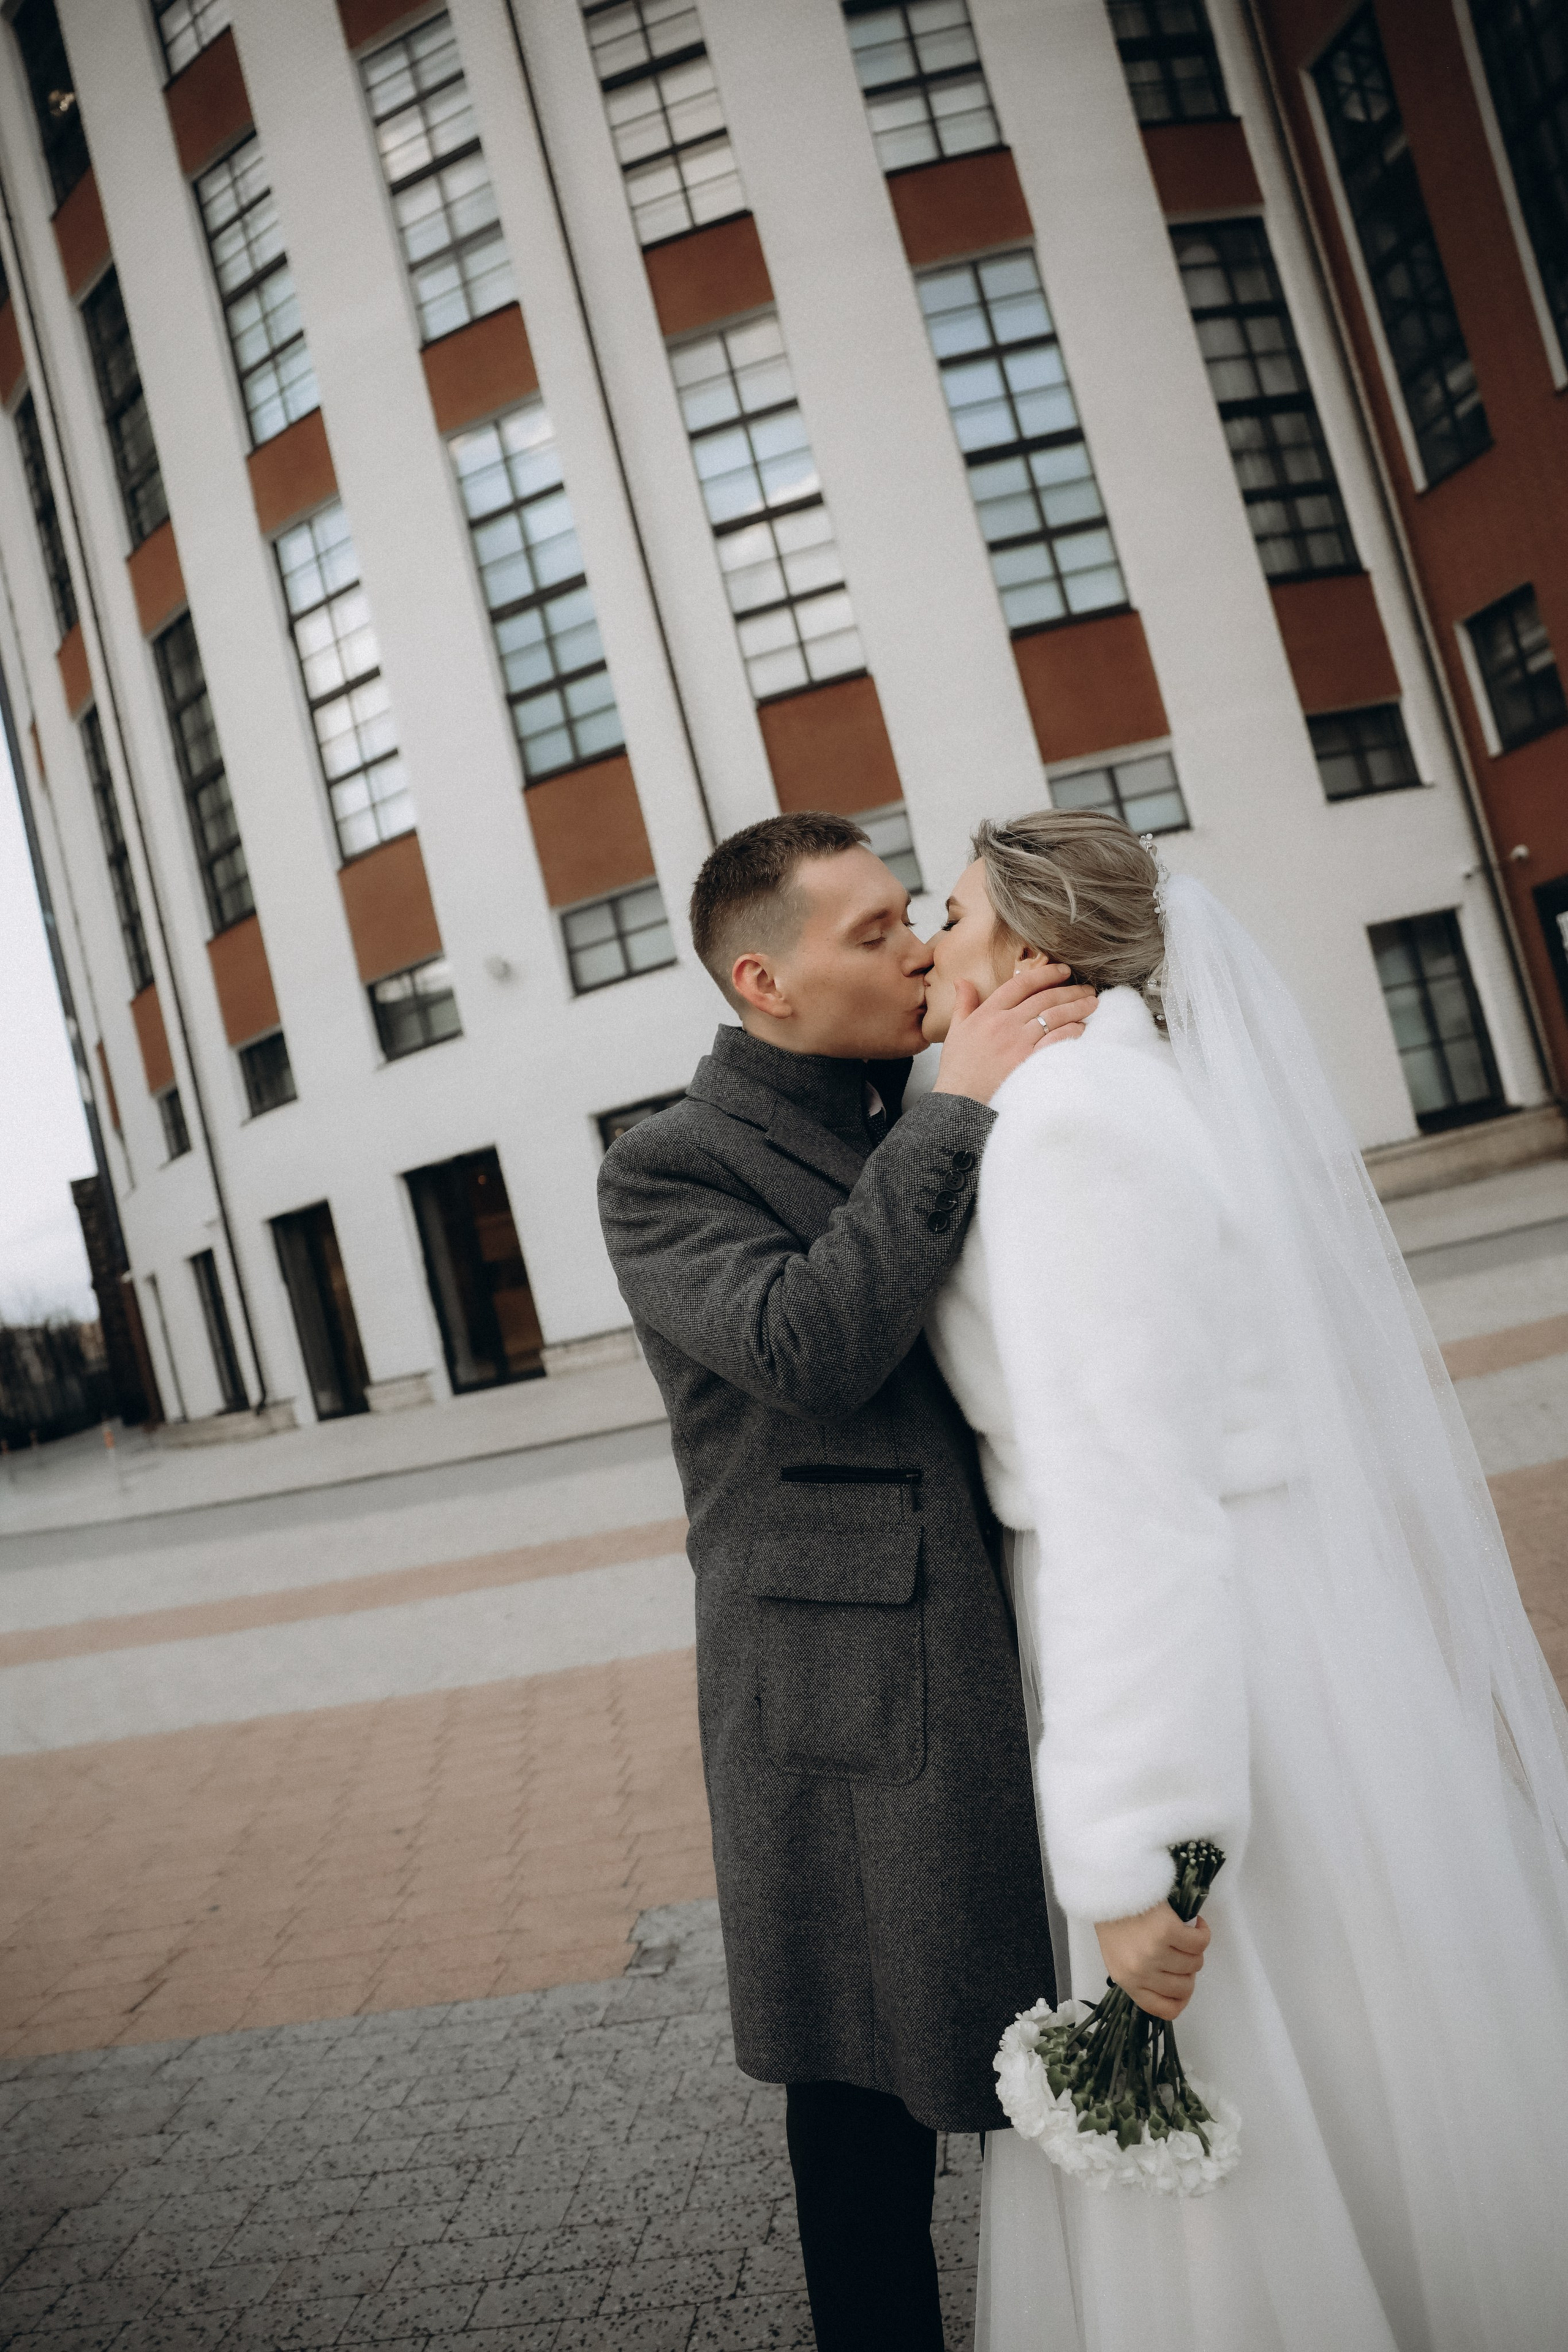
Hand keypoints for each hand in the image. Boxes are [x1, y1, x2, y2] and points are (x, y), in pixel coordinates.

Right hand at [931, 966, 1095, 1102]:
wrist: (960, 1101)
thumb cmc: (958, 1067)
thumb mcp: (955, 1031)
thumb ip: (963, 1003)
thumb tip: (962, 980)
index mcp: (988, 1013)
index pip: (1021, 984)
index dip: (1045, 974)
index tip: (1063, 971)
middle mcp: (1005, 1023)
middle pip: (1044, 998)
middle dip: (1069, 990)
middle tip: (1087, 988)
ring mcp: (1019, 1042)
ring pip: (1054, 1016)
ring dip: (1077, 1007)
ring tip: (1092, 1003)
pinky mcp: (1029, 1061)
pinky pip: (1056, 1040)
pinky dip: (1072, 1031)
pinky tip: (1082, 1028)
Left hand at [1095, 1902, 1209, 2020]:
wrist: (1109, 1888)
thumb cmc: (1115, 1921)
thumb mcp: (1120, 1959)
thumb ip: (1143, 1978)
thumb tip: (1175, 1985)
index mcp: (1128, 1982)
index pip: (1166, 2009)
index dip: (1181, 1999)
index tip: (1184, 1983)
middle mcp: (1141, 1972)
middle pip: (1185, 1987)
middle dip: (1189, 1970)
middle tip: (1182, 1951)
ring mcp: (1154, 1952)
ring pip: (1195, 1963)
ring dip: (1194, 1949)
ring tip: (1183, 1933)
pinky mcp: (1168, 1931)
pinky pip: (1200, 1942)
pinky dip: (1202, 1932)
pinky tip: (1195, 1924)